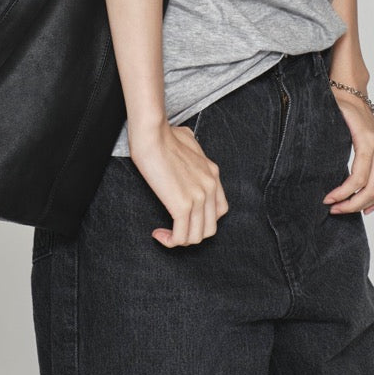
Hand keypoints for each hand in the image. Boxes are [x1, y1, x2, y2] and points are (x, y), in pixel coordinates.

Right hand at [129, 122, 229, 246]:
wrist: (153, 135)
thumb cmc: (164, 134)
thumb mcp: (187, 139)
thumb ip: (192, 147)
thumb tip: (184, 144)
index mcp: (212, 173)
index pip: (220, 210)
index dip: (203, 220)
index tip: (185, 218)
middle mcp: (210, 187)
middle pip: (210, 228)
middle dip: (191, 234)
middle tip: (174, 230)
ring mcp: (199, 197)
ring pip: (197, 237)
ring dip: (180, 241)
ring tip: (165, 235)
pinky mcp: (183, 205)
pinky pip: (181, 236)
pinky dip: (170, 241)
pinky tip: (157, 234)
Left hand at [323, 91, 373, 215]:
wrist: (354, 95)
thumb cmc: (340, 106)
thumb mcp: (331, 119)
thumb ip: (325, 140)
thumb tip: (309, 167)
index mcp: (368, 140)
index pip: (359, 177)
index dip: (343, 193)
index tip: (327, 200)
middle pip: (372, 188)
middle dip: (352, 204)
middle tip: (333, 209)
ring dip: (364, 205)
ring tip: (344, 210)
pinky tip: (367, 208)